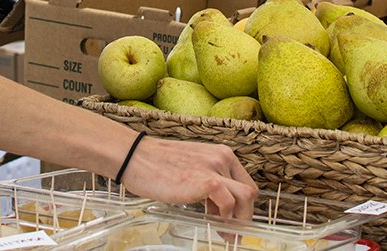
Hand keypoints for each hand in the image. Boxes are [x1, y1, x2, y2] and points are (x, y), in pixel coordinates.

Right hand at [118, 136, 257, 219]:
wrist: (136, 157)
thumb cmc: (156, 165)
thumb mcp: (190, 168)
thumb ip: (207, 182)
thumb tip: (218, 209)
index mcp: (220, 153)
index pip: (244, 182)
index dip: (242, 205)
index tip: (233, 221)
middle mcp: (222, 158)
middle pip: (250, 191)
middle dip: (244, 216)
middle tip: (232, 232)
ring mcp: (215, 168)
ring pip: (246, 197)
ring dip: (240, 220)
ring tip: (226, 233)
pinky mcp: (207, 181)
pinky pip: (229, 204)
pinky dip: (226, 218)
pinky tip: (214, 224)